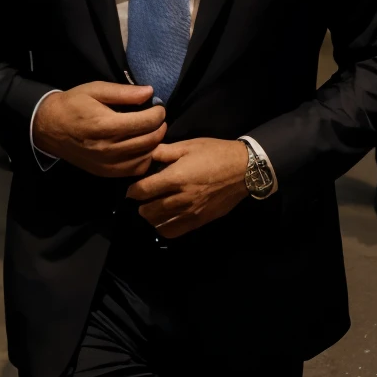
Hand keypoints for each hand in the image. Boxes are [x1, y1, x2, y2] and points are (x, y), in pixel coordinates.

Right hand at [34, 82, 162, 176]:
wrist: (49, 128)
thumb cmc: (73, 104)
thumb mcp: (95, 89)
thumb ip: (124, 92)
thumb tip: (150, 93)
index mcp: (104, 124)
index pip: (145, 122)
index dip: (158, 113)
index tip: (158, 106)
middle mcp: (107, 148)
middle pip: (149, 140)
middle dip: (160, 126)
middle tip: (157, 117)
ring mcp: (107, 163)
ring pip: (146, 157)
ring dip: (155, 143)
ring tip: (151, 130)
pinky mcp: (105, 173)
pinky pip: (135, 170)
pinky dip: (145, 158)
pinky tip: (142, 147)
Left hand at [125, 136, 249, 237]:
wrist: (243, 170)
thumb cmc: (215, 153)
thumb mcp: (189, 145)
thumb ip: (165, 151)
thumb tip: (146, 155)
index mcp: (175, 178)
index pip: (142, 190)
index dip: (132, 190)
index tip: (133, 188)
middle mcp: (179, 199)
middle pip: (147, 210)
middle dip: (141, 204)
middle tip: (144, 196)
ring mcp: (189, 213)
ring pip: (157, 223)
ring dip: (151, 216)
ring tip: (154, 206)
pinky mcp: (198, 221)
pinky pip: (173, 231)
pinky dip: (164, 228)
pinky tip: (166, 218)